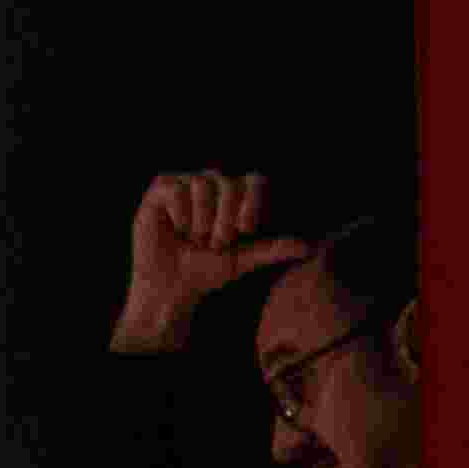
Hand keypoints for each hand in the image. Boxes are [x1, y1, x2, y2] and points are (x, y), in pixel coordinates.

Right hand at [111, 168, 312, 355]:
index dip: (253, 201)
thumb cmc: (207, 272)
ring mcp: (186, 184)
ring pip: (203, 183)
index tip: (246, 229)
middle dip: (225, 218)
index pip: (254, 181)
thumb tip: (307, 247)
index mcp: (235, 198)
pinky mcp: (161, 189)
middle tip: (216, 243)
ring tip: (196, 239)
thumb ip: (272, 249)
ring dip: (202, 218)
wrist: (171, 286)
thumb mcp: (243, 260)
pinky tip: (178, 229)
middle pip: (228, 183)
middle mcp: (212, 186)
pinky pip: (176, 188)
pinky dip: (180, 213)